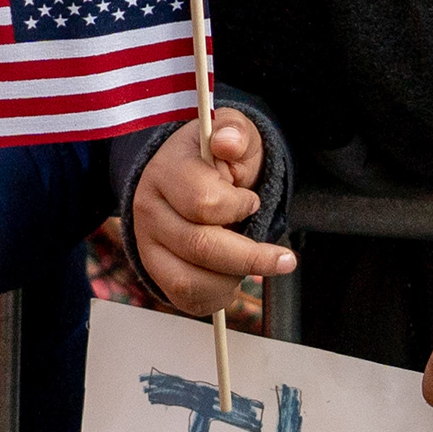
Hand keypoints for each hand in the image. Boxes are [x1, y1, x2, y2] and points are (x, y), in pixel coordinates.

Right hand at [129, 113, 292, 312]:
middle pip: (199, 247)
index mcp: (166, 171)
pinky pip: (185, 299)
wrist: (185, 174)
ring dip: (233, 279)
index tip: (252, 201)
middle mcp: (148, 210)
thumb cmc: (215, 157)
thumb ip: (235, 132)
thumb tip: (228, 143)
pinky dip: (217, 297)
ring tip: (253, 265)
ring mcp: (147, 244)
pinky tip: (233, 280)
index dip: (239, 206)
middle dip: (252, 258)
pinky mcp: (154, 270)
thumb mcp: (231, 133)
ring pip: (190, 281)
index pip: (203, 201)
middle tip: (285, 259)